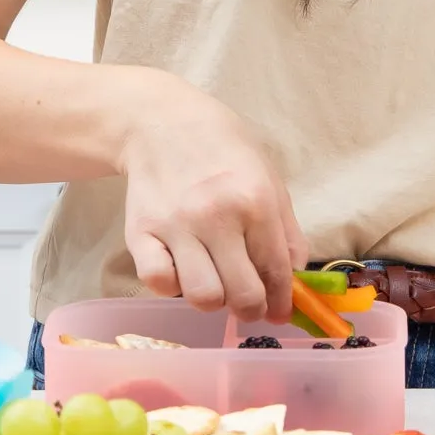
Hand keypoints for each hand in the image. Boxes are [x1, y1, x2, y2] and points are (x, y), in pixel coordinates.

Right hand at [115, 72, 307, 326]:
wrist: (161, 121)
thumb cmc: (222, 147)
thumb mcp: (268, 176)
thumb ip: (285, 229)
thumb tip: (295, 278)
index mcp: (256, 201)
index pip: (276, 272)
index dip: (282, 302)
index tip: (280, 313)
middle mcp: (216, 216)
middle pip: (242, 295)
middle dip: (252, 309)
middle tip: (249, 304)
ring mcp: (176, 226)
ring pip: (202, 297)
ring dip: (213, 299)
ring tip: (215, 281)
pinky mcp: (140, 232)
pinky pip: (159, 283)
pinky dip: (172, 285)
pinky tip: (180, 269)